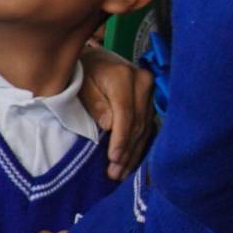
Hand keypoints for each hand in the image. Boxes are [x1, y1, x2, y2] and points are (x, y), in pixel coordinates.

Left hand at [79, 46, 154, 179]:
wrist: (97, 58)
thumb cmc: (84, 71)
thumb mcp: (81, 83)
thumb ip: (94, 102)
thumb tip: (109, 125)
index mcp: (124, 76)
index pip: (126, 113)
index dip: (120, 138)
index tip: (113, 158)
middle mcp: (143, 83)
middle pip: (138, 123)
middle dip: (126, 151)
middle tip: (114, 173)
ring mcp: (150, 93)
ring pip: (144, 129)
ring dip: (133, 153)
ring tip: (120, 174)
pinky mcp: (151, 103)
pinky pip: (147, 128)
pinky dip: (137, 147)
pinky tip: (129, 163)